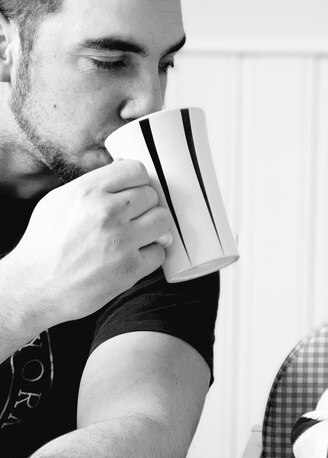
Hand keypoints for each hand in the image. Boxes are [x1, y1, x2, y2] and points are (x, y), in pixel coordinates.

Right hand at [5, 159, 171, 328]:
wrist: (33, 288)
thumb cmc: (44, 246)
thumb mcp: (59, 201)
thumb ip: (92, 186)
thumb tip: (122, 175)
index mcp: (88, 191)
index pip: (136, 170)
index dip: (138, 182)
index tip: (134, 192)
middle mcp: (107, 212)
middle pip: (151, 195)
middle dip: (144, 207)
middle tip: (133, 219)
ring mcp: (121, 241)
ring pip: (162, 220)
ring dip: (154, 228)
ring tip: (138, 235)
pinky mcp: (130, 268)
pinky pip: (159, 253)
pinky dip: (149, 255)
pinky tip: (133, 256)